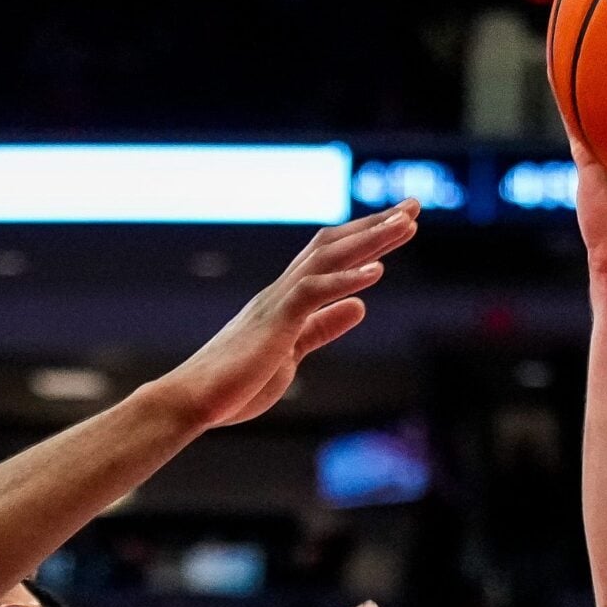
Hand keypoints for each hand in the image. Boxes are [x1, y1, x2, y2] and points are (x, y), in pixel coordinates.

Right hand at [162, 202, 421, 427]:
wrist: (192, 400)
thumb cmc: (236, 383)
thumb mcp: (293, 354)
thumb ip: (324, 327)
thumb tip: (361, 306)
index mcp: (286, 300)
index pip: (330, 258)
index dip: (366, 238)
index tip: (400, 222)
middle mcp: (281, 292)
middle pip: (333, 247)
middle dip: (375, 226)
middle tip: (414, 206)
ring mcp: (276, 304)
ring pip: (327, 260)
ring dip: (368, 241)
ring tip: (406, 225)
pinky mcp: (274, 325)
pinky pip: (312, 293)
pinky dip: (345, 279)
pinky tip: (377, 270)